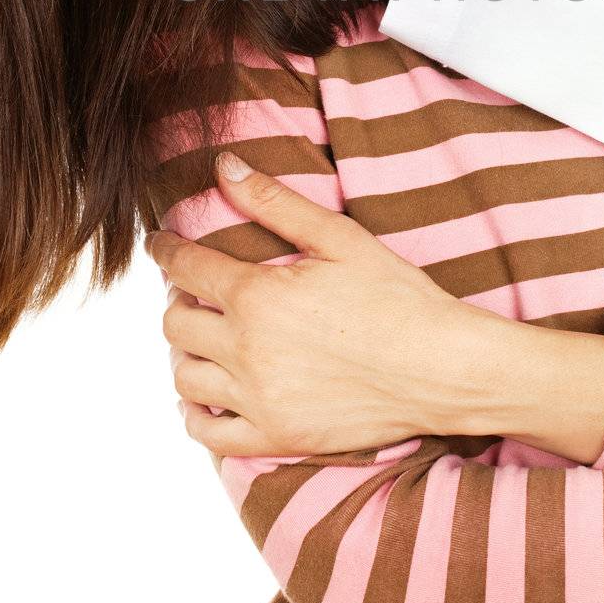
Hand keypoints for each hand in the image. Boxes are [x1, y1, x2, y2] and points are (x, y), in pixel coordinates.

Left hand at [147, 152, 508, 457]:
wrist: (442, 368)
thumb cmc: (397, 297)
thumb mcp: (339, 237)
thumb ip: (275, 201)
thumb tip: (224, 166)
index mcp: (257, 295)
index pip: (185, 266)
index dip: (166, 249)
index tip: (161, 243)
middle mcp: (246, 349)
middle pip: (175, 324)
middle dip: (179, 301)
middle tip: (200, 292)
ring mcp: (257, 398)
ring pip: (184, 376)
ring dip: (187, 353)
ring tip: (209, 339)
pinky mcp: (275, 436)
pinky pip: (208, 433)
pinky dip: (196, 413)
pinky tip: (207, 394)